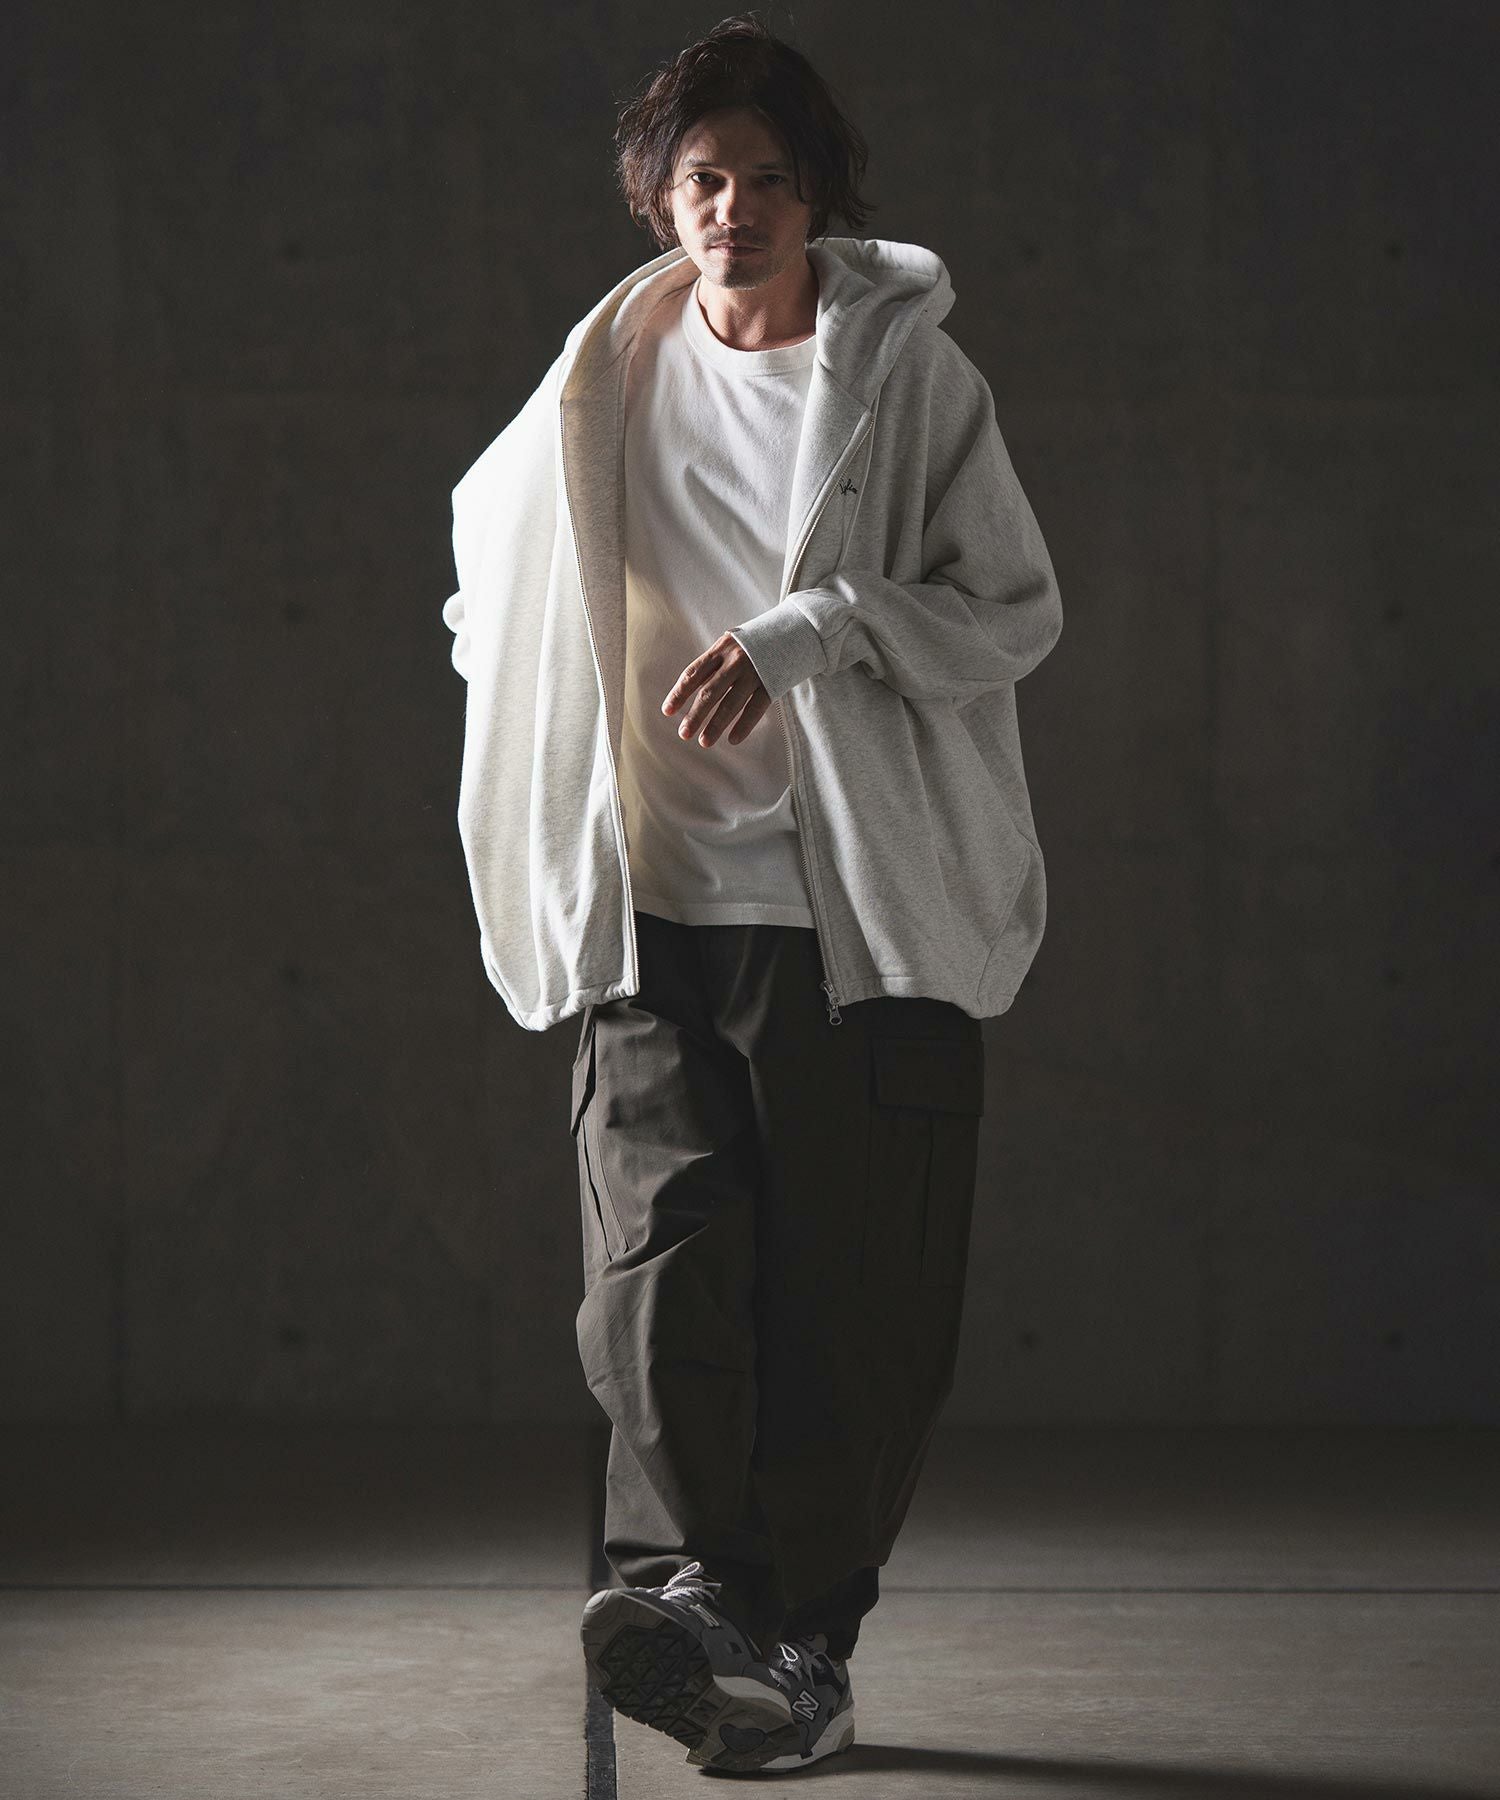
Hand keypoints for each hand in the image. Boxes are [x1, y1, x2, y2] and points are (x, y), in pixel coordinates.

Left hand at [661, 631, 771, 747]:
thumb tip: (690, 689)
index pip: (694, 674)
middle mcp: (735, 661)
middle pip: (710, 692)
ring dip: (716, 724)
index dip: (679, 693)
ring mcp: (754, 672)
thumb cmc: (753, 644)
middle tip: (684, 734)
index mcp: (720, 650)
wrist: (792, 630)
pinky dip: (744, 725)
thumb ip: (713, 664)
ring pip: (731, 703)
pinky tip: (733, 739)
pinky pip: (755, 708)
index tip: (667, 711)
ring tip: (704, 742)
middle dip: (695, 714)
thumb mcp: (730, 645)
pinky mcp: (772, 683)